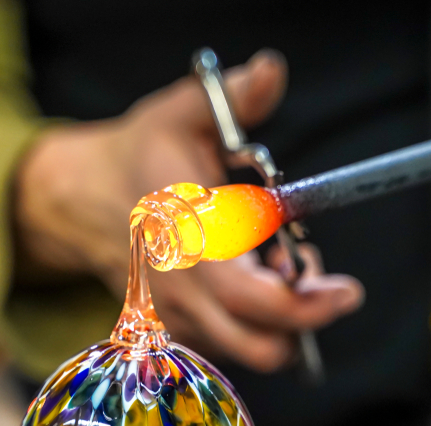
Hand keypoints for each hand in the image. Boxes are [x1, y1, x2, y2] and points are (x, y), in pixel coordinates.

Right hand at [14, 50, 363, 372]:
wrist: (82, 200)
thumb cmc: (140, 157)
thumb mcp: (181, 116)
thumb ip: (231, 98)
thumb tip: (270, 71)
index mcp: (192, 242)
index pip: (255, 298)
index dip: (308, 304)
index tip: (348, 291)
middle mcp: (185, 291)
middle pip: (263, 344)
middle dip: (304, 317)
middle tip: (311, 273)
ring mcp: (180, 317)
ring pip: (250, 349)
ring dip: (280, 321)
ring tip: (276, 268)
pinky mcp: (178, 328)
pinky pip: (230, 343)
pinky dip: (253, 323)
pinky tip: (249, 278)